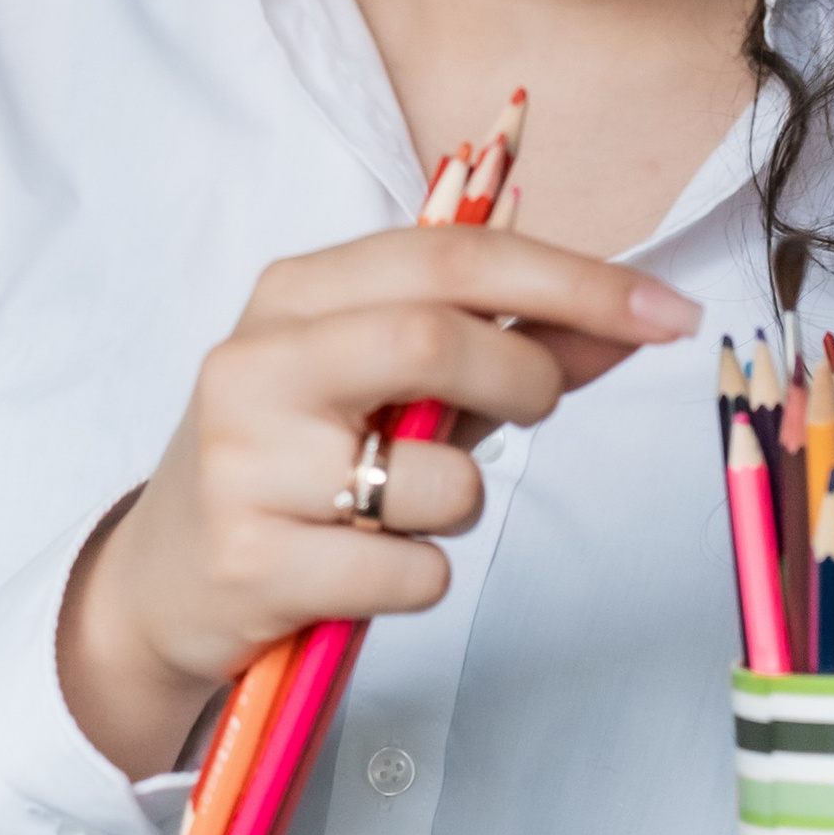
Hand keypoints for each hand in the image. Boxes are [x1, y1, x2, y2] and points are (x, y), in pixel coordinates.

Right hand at [61, 226, 699, 774]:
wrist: (164, 580)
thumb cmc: (303, 463)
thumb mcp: (395, 387)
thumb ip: (509, 344)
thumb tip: (634, 318)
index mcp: (295, 294)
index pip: (450, 255)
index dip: (574, 278)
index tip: (669, 312)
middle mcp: (257, 363)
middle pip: (433, 340)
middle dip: (523, 378)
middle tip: (539, 409)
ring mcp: (246, 464)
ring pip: (434, 479)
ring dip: (463, 503)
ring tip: (405, 512)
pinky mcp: (251, 563)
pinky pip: (408, 573)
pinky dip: (422, 578)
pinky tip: (367, 571)